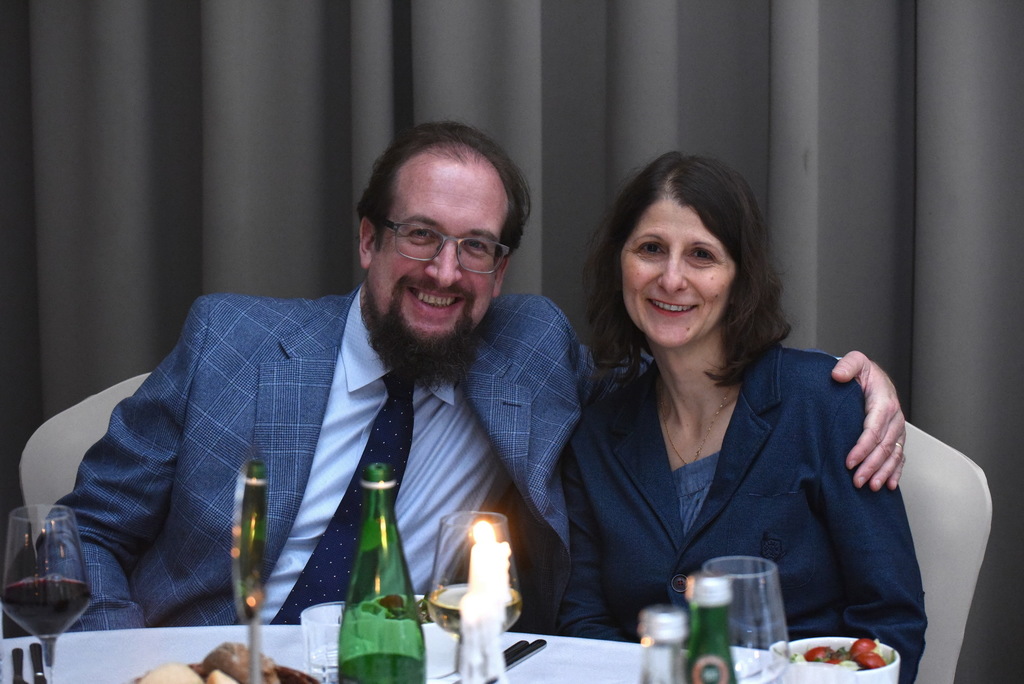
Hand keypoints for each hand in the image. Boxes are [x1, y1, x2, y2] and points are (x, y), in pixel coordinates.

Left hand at [831, 351, 905, 490]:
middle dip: (871, 466)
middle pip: (884, 446)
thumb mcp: (855, 362)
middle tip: (856, 481)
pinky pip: (899, 456)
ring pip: (893, 454)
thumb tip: (837, 375)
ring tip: (871, 486)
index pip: (873, 430)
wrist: (874, 376)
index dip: (862, 448)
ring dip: (883, 472)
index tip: (849, 461)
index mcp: (884, 402)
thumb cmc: (863, 373)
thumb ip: (847, 366)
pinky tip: (890, 484)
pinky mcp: (896, 436)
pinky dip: (896, 471)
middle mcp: (894, 418)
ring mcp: (897, 429)